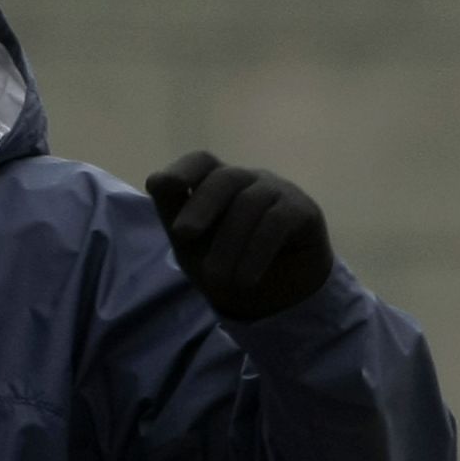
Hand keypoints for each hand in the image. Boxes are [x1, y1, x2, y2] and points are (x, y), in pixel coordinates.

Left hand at [145, 151, 333, 320]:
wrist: (274, 298)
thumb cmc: (228, 264)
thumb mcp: (192, 246)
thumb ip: (175, 213)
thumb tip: (156, 180)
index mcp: (219, 184)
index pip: (202, 162)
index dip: (182, 169)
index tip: (161, 186)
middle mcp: (249, 180)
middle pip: (225, 178)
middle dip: (201, 205)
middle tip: (183, 235)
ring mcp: (278, 191)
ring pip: (250, 203)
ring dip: (229, 244)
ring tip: (217, 278)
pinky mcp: (304, 210)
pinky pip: (277, 222)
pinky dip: (257, 252)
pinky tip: (246, 278)